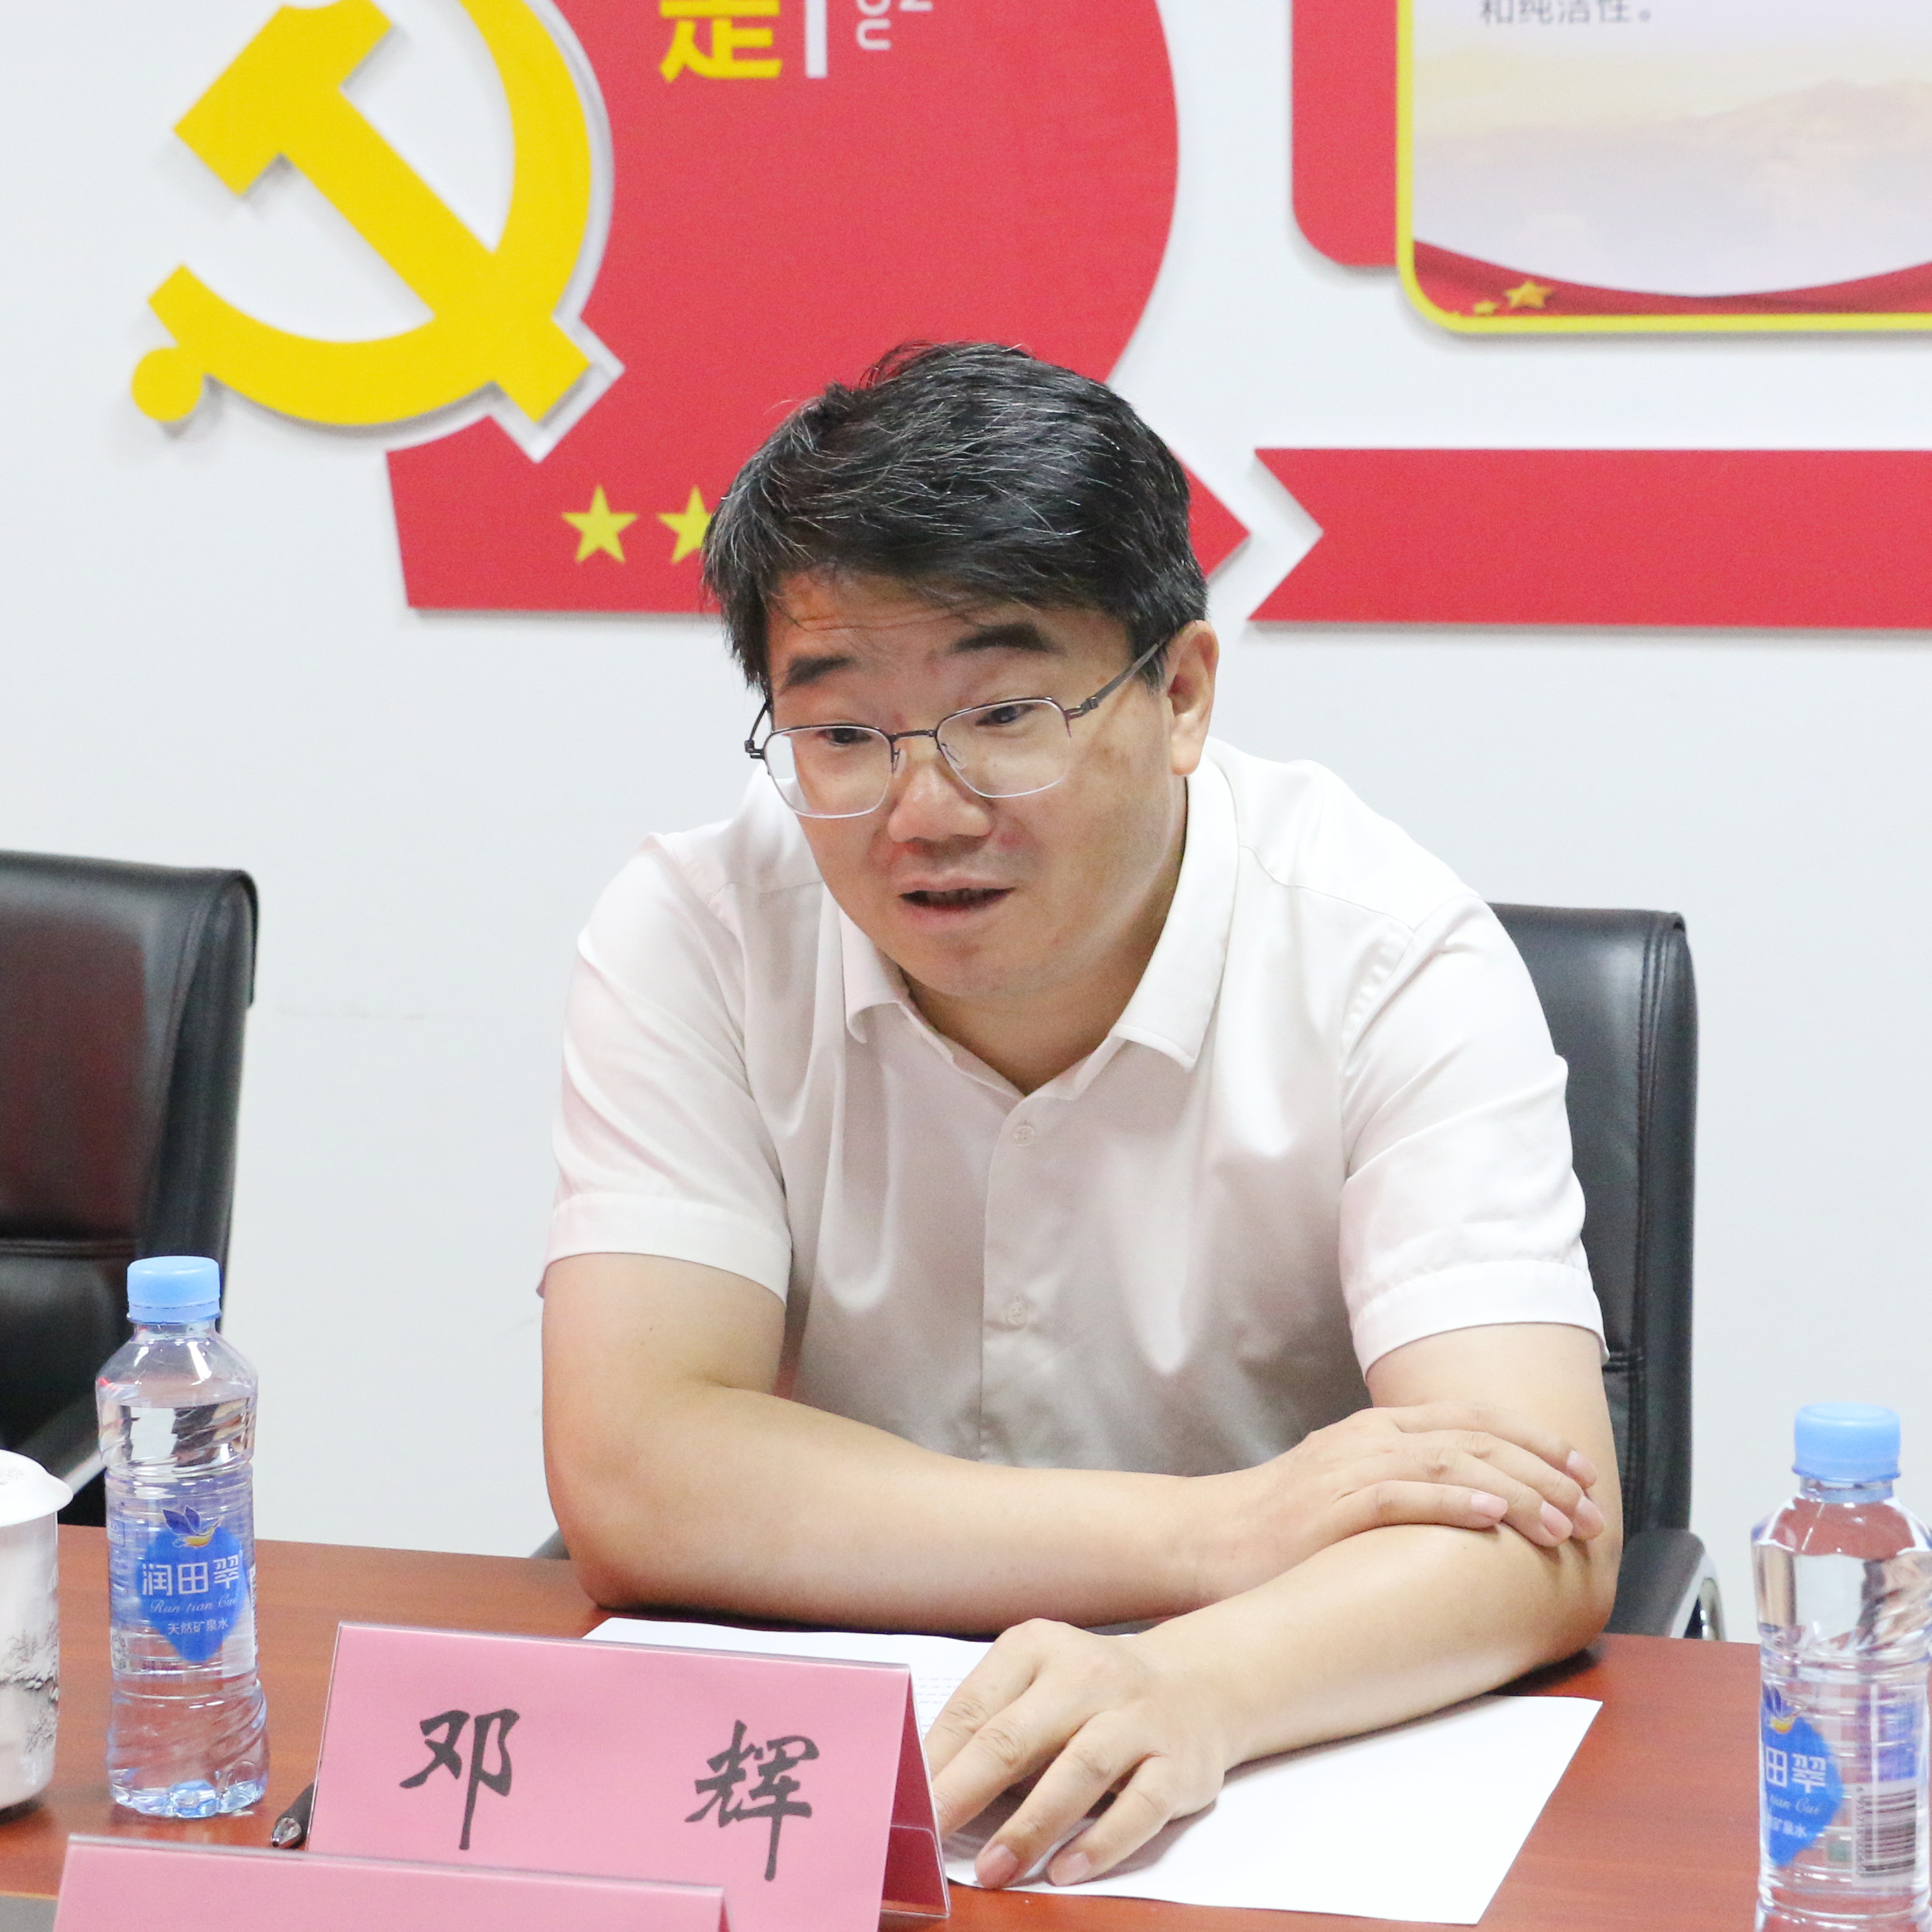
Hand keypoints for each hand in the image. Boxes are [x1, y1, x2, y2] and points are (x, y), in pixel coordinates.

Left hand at [926, 1619, 1233, 1888]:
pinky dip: (1101, 1842)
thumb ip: (990, 1725)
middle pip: (1016, 1736)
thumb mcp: (1038, 1686)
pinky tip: (1066, 1870)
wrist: (1196, 1685)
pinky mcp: (1178, 1762)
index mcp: (1038, 1647)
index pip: (974, 1707)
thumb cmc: (1092, 1697)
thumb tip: (927, 1790)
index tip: (903, 1803)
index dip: (935, 1760)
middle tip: (932, 1836)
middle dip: (967, 1792)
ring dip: (1030, 1825)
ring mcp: (1138, 1716)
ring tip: (994, 1868)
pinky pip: (1139, 1806)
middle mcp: (1088, 1674)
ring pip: (1078, 1770)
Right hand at [1191, 1400, 1604, 1600]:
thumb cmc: (1278, 1527)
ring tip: (1561, 1519)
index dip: (1535, 1441)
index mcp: (1379, 1430)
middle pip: (1478, 1439)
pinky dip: (1456, 1503)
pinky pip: (1407, 1496)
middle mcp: (1373, 1438)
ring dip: (1518, 1492)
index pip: (1475, 1420)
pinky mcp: (1336, 1506)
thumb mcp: (1346, 1487)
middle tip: (1592, 1507)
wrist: (1208, 1539)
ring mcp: (1354, 1468)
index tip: (1584, 1471)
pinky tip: (1495, 1517)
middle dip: (1544, 1471)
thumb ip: (1401, 1484)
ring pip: (1454, 1464)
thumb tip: (1470, 1508)